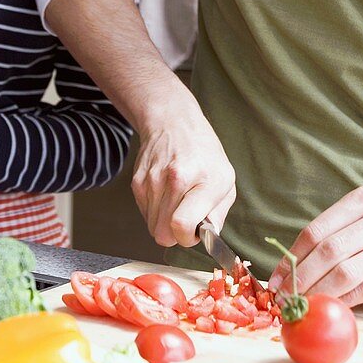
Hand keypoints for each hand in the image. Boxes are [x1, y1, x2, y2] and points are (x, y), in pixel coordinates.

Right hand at [132, 103, 236, 246]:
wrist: (173, 124)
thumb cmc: (203, 153)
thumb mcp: (225, 180)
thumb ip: (218, 213)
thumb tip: (208, 237)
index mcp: (203, 180)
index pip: (182, 225)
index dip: (187, 238)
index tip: (194, 232)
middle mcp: (175, 179)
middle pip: (163, 233)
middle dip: (175, 234)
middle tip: (186, 219)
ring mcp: (152, 180)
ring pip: (152, 226)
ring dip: (164, 222)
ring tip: (177, 202)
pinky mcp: (137, 182)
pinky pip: (145, 214)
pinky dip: (155, 211)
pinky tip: (166, 194)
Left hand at [267, 185, 362, 306]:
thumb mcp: (356, 230)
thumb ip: (326, 242)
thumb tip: (284, 275)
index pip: (317, 230)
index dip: (291, 257)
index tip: (276, 280)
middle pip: (330, 249)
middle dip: (302, 277)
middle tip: (285, 298)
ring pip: (346, 271)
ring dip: (318, 291)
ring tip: (302, 304)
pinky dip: (341, 300)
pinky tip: (328, 306)